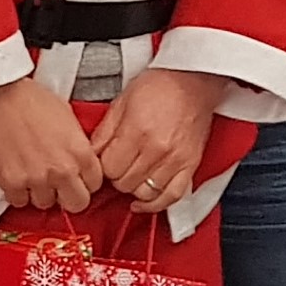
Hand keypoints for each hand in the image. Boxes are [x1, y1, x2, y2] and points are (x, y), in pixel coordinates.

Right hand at [0, 73, 99, 212]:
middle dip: (67, 195)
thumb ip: (77, 144)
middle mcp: (61, 169)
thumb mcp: (66, 115)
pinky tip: (15, 174)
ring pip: (45, 204)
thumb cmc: (27, 97)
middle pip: (77, 203)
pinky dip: (16, 191)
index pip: (95, 185)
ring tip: (31, 172)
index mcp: (80, 151)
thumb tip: (78, 158)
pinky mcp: (10, 181)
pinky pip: (18, 201)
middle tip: (57, 184)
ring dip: (39, 191)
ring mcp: (35, 178)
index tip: (75, 176)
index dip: (84, 180)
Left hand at [89, 63, 219, 212]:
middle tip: (118, 165)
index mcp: (136, 131)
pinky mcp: (189, 166)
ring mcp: (175, 160)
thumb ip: (105, 132)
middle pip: (125, 183)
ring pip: (145, 193)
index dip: (102, 166)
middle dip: (116, 176)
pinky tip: (143, 202)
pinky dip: (156, 204)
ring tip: (131, 176)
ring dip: (134, 188)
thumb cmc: (160, 86)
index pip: (109, 168)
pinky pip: (172, 197)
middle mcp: (157, 149)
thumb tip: (92, 154)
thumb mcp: (122, 102)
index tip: (105, 160)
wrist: (193, 81)